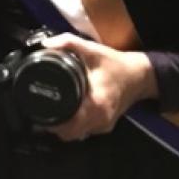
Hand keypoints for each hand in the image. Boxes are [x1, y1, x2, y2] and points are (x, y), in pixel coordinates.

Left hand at [41, 33, 157, 141]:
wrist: (138, 76)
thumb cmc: (115, 64)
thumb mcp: (92, 50)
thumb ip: (68, 43)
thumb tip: (46, 44)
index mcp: (96, 104)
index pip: (69, 125)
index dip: (53, 120)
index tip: (40, 110)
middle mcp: (100, 120)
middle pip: (70, 134)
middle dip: (54, 125)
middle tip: (41, 110)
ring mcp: (103, 126)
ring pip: (77, 135)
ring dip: (64, 127)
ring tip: (52, 111)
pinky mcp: (105, 126)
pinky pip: (85, 131)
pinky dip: (74, 125)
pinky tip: (68, 112)